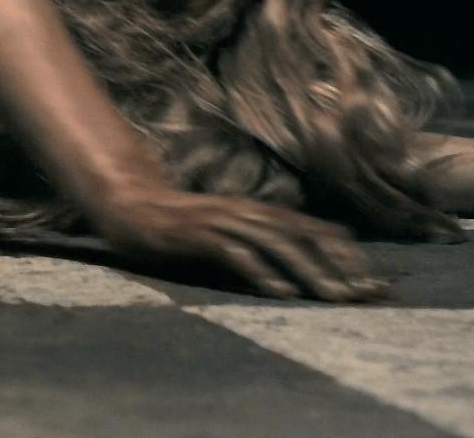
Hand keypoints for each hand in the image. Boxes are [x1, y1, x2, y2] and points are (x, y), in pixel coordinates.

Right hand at [88, 186, 387, 301]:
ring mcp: (221, 220)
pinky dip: (259, 271)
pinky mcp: (197, 234)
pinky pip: (234, 252)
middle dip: (335, 266)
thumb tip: (314, 255)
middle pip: (300, 235)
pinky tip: (277, 291)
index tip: (371, 281)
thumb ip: (267, 237)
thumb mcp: (232, 227)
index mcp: (258, 211)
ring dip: (306, 270)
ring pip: (274, 243)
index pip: (313, 228)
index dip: (346, 254)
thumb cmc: (183, 225)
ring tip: (330, 296)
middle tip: (361, 295)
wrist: (131, 206)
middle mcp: (245, 211)